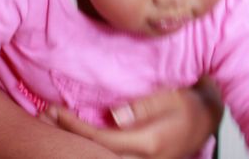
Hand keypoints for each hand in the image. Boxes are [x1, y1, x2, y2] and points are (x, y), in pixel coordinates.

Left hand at [41, 79, 222, 158]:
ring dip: (72, 143)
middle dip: (64, 138)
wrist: (207, 118)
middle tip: (41, 118)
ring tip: (48, 125)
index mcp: (149, 142)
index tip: (54, 110)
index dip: (73, 127)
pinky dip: (86, 147)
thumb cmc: (190, 103)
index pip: (100, 140)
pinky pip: (106, 157)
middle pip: (93, 155)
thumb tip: (114, 114)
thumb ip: (144, 105)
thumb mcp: (172, 96)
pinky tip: (70, 134)